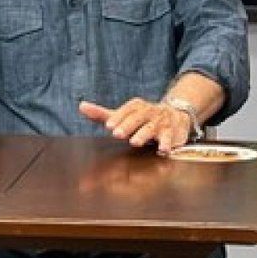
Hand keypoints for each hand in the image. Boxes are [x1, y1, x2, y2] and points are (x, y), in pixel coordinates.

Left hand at [79, 98, 193, 152]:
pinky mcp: (172, 133)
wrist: (175, 116)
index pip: (127, 109)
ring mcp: (161, 122)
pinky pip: (170, 138)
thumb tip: (81, 106)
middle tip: (117, 134)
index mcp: (137, 106)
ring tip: (135, 142)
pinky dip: (167, 143)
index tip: (108, 126)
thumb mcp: (123, 115)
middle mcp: (149, 112)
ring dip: (144, 134)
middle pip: (138, 117)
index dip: (118, 117)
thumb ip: (103, 114)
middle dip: (128, 125)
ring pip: (152, 127)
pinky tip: (162, 150)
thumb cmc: (143, 118)